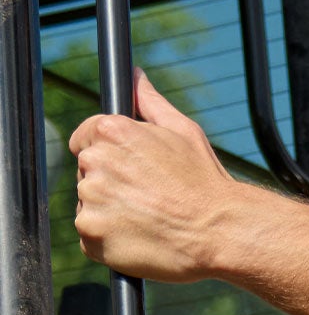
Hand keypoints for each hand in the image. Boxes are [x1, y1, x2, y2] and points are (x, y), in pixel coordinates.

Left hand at [70, 68, 241, 281]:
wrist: (218, 231)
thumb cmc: (205, 181)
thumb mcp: (184, 132)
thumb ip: (151, 103)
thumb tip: (135, 76)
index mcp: (112, 132)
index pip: (84, 137)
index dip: (108, 152)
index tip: (130, 168)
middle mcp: (95, 163)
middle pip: (88, 171)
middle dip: (111, 181)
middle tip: (148, 195)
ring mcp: (90, 201)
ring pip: (90, 204)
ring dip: (110, 211)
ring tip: (148, 217)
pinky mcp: (91, 236)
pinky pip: (91, 236)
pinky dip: (110, 238)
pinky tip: (141, 235)